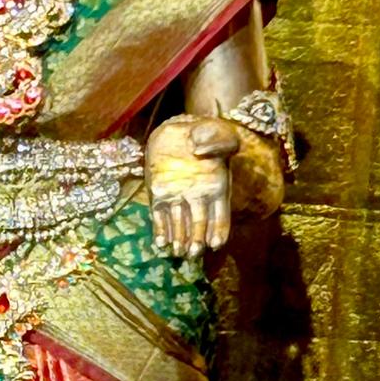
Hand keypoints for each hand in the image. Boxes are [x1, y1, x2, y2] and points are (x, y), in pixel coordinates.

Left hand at [146, 115, 240, 257]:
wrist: (181, 128)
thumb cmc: (204, 132)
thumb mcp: (219, 132)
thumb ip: (217, 142)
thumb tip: (200, 151)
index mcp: (217, 186)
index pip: (221, 214)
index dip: (219, 230)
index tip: (216, 244)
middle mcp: (198, 196)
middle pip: (199, 222)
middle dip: (196, 239)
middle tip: (193, 252)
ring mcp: (177, 195)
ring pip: (179, 223)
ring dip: (178, 239)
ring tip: (177, 252)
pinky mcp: (159, 192)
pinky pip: (159, 214)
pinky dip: (159, 229)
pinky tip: (160, 243)